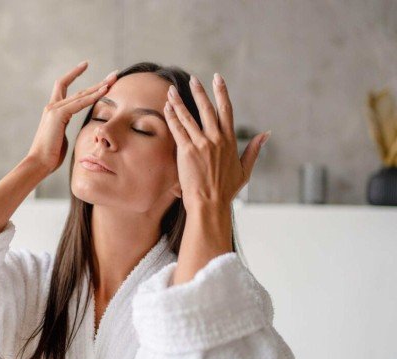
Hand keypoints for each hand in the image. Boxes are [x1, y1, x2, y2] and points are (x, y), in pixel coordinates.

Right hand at [26, 61, 117, 173]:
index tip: (85, 65)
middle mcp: (52, 107)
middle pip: (77, 88)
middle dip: (97, 81)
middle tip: (113, 75)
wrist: (39, 163)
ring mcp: (54, 109)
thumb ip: (66, 129)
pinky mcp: (58, 115)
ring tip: (113, 80)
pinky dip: (93, 97)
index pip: (64, 86)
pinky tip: (104, 91)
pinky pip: (79, 103)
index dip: (74, 74)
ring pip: (81, 94)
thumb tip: (73, 131)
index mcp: (53, 111)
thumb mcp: (62, 139)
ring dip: (99, 86)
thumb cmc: (50, 156)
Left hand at [164, 72, 269, 209]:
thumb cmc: (226, 191)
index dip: (221, 92)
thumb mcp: (245, 170)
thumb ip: (254, 150)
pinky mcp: (187, 151)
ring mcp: (201, 144)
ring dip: (179, 102)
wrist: (210, 204)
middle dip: (199, 92)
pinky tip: (166, 107)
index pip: (226, 110)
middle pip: (207, 109)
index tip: (217, 79)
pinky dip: (172, 117)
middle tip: (193, 79)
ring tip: (171, 90)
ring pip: (189, 117)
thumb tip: (266, 134)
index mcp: (230, 141)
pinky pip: (178, 129)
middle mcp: (217, 139)